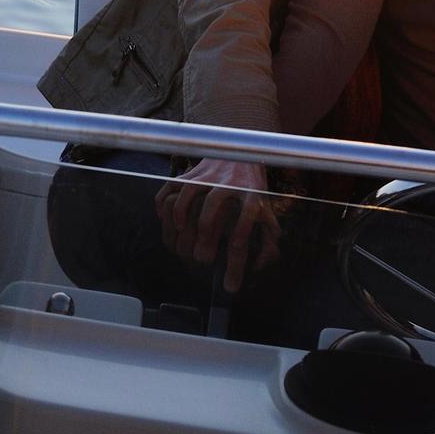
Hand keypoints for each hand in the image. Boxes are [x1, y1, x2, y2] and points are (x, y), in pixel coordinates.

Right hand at [157, 157, 281, 290]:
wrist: (245, 148)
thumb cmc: (255, 186)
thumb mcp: (269, 209)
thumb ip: (269, 236)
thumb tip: (260, 265)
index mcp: (253, 196)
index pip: (244, 231)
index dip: (237, 263)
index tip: (230, 285)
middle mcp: (230, 183)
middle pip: (213, 206)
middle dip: (205, 235)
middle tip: (202, 259)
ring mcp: (210, 174)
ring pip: (190, 190)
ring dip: (182, 213)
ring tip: (181, 233)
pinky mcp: (194, 170)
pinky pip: (174, 183)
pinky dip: (165, 200)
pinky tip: (165, 217)